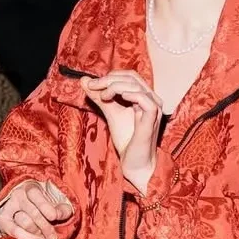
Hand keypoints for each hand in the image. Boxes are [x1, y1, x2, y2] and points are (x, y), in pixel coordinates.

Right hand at [0, 180, 73, 238]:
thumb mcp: (56, 204)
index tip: (54, 217)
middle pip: (33, 212)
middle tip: (53, 237)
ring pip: (26, 223)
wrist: (22, 211)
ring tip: (46, 238)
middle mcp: (18, 194)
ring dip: (38, 233)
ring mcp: (9, 207)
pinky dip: (29, 238)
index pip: (35, 194)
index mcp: (31, 187)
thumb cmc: (44, 207)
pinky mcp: (3, 220)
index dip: (45, 206)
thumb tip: (59, 215)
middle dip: (46, 227)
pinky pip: (15, 231)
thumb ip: (62, 209)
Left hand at [82, 71, 161, 195]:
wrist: (134, 162)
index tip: (91, 84)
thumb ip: (99, 97)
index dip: (110, 76)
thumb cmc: (127, 139)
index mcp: (144, 96)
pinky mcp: (153, 119)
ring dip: (115, 86)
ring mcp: (154, 108)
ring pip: (137, 86)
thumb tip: (84, 80)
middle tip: (92, 86)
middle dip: (109, 79)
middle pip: (132, 77)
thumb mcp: (110, 113)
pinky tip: (118, 97)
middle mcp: (152, 99)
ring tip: (103, 96)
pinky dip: (130, 94)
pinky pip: (145, 100)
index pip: (129, 76)